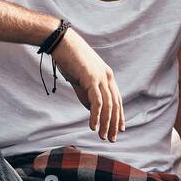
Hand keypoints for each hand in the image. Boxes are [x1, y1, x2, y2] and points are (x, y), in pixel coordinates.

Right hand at [48, 27, 125, 142]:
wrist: (60, 42)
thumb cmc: (68, 59)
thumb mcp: (80, 79)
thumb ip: (87, 94)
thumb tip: (93, 110)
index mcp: (107, 76)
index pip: (117, 100)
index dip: (119, 116)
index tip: (119, 129)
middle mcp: (107, 77)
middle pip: (115, 105)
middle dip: (114, 124)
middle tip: (111, 139)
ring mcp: (101, 77)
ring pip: (108, 106)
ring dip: (106, 123)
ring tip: (103, 136)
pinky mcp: (91, 78)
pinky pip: (97, 102)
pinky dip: (96, 116)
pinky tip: (93, 126)